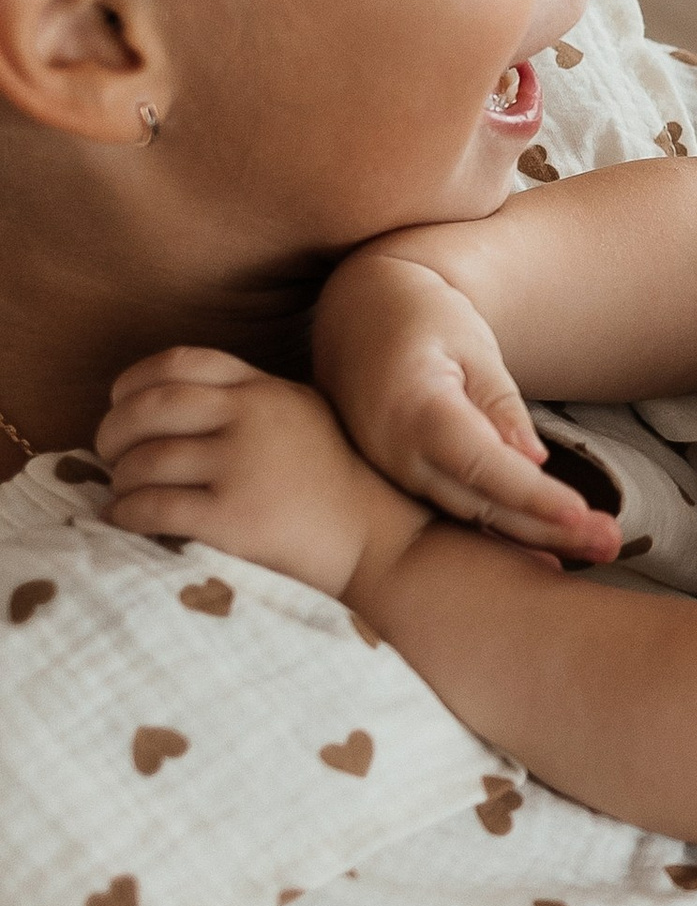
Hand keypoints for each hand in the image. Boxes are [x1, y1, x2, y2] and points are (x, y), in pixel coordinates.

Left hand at [96, 349, 428, 605]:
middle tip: (106, 452)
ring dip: (119, 478)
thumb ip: (252, 399)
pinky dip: (126, 512)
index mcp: (266, 390)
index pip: (181, 363)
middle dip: (112, 430)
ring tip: (121, 492)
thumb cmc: (338, 484)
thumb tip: (174, 398)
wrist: (381, 542)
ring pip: (144, 460)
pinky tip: (126, 519)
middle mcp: (252, 419)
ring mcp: (242, 467)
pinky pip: (153, 506)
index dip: (135, 380)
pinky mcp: (233, 518)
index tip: (119, 402)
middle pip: (149, 408)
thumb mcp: (304, 417)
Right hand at [312, 249, 618, 557]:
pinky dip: (499, 533)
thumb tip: (533, 461)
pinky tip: (546, 552)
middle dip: (548, 529)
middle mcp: (395, 453)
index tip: (581, 514)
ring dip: (532, 537)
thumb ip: (499, 403)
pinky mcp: (397, 481)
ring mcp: (390, 473)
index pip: (482, 464)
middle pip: (480, 504)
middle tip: (610, 544)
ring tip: (598, 548)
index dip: (532, 495)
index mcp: (415, 409)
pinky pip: (451, 513)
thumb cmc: (423, 315)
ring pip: (468, 517)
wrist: (357, 313)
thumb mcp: (471, 344)